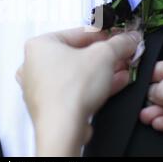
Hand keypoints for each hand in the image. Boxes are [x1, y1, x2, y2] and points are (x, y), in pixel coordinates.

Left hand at [17, 28, 141, 155]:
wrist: (63, 127)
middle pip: (77, 55)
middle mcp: (34, 65)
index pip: (78, 33)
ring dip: (102, 72)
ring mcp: (40, 88)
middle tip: (121, 55)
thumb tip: (128, 39)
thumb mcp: (104, 56)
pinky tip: (113, 85)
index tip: (118, 38)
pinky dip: (93, 87)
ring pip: (77, 74)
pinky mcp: (50, 106)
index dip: (103, 35)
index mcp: (39, 45)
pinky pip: (74, 91)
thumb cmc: (70, 89)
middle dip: (104, 57)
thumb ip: (119, 44)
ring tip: (121, 69)